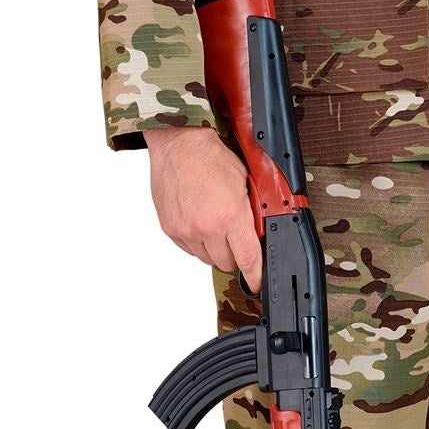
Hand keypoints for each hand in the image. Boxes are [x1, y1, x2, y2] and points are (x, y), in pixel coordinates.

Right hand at [144, 125, 263, 291]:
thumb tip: (258, 232)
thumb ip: (251, 211)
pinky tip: (200, 222)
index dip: (254, 275)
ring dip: (214, 248)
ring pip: (206, 258)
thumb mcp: (244, 181)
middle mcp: (206, 228)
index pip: (247, 259)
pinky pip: (189, 249)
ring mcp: (186, 230)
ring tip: (215, 224)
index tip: (256, 283)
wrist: (178, 144)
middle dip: (234, 254)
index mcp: (230, 216)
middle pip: (226, 263)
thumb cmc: (210, 156)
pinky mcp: (170, 229)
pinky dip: (196, 242)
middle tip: (235, 236)